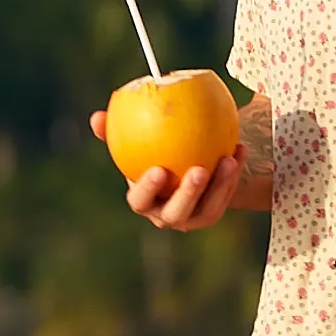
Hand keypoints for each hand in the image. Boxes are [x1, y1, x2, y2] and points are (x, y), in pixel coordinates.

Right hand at [101, 132, 245, 230]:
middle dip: (189, 194)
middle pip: (177, 213)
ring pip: (207, 209)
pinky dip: (233, 174)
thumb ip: (115, 132)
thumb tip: (96, 117)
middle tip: (199, 169)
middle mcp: (166, 215)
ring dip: (220, 186)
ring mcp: (192, 218)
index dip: (147, 189)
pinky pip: (226, 195)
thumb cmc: (153, 152)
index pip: (140, 201)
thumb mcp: (135, 142)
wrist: (183, 166)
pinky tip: (239, 149)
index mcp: (144, 200)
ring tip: (228, 160)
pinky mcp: (213, 212)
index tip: (158, 169)